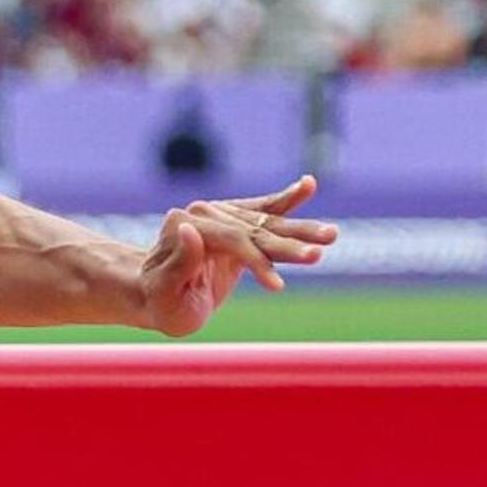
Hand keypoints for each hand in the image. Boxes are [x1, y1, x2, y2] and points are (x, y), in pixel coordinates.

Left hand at [141, 176, 336, 337]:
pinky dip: (288, 199)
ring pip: (267, 223)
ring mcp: (221, 214)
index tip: (277, 286)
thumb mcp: (164, 292)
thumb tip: (190, 228)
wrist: (155, 295)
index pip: (230, 240)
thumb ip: (178, 263)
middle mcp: (204, 212)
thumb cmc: (159, 302)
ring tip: (331, 235)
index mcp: (184, 224)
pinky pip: (266, 211)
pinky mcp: (236, 222)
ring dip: (301, 230)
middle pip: (253, 230)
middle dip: (287, 246)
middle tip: (317, 256)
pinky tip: (309, 185)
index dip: (256, 262)